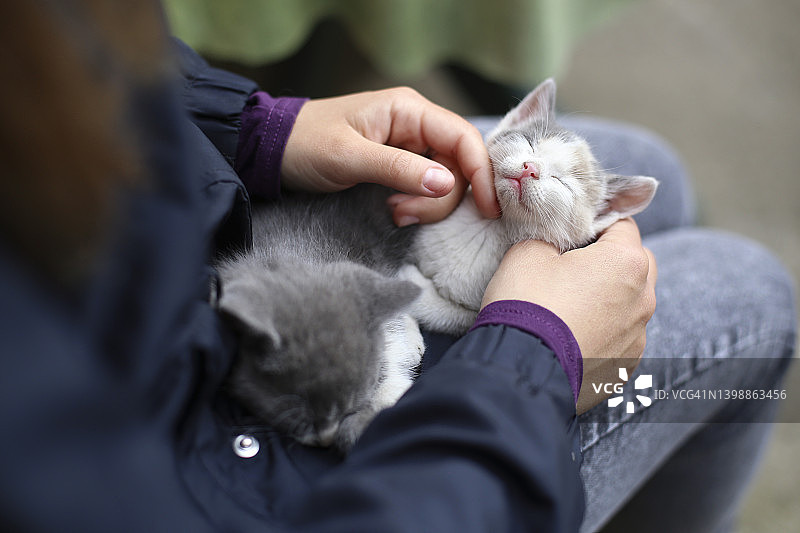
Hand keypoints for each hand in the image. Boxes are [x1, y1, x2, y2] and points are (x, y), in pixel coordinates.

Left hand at [281, 88, 497, 224]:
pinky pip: (426, 187)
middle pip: (459, 164)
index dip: (482, 172)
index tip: (488, 208)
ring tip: (392, 212)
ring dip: (427, 205)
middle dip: (441, 197)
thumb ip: (398, 169)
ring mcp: (409, 146)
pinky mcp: (400, 165)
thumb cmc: (306, 144)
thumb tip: (446, 184)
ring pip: (445, 180)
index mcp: (408, 110)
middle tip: (404, 215)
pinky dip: (417, 205)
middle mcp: (416, 125)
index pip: (463, 137)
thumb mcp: (350, 158)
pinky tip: (393, 210)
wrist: (274, 151)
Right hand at [481, 218, 656, 413]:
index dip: (593, 225)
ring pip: (632, 302)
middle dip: (611, 258)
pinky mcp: (627, 364)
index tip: (570, 234)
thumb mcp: (527, 252)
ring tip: (570, 305)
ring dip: (609, 297)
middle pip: (637, 262)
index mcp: (626, 262)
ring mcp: (638, 336)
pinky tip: (573, 334)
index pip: (621, 224)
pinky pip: (622, 336)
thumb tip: (556, 240)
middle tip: (573, 267)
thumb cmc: (528, 305)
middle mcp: (643, 298)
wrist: (521, 370)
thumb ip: (550, 236)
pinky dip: (604, 330)